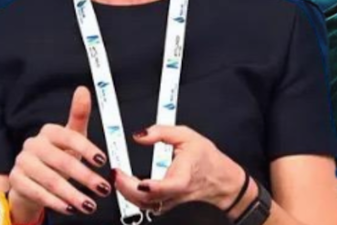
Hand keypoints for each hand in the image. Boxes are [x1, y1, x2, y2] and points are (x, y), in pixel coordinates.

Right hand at [7, 87, 109, 220]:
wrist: (32, 179)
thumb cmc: (56, 158)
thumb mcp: (72, 138)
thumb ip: (79, 116)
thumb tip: (83, 90)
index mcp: (48, 131)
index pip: (68, 136)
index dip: (86, 148)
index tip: (102, 160)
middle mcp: (33, 144)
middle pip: (61, 161)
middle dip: (85, 177)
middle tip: (102, 188)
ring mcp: (22, 162)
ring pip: (50, 180)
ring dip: (72, 194)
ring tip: (89, 205)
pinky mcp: (16, 180)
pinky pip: (37, 192)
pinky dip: (56, 203)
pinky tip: (69, 208)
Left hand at [113, 125, 247, 217]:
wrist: (220, 177)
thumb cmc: (205, 157)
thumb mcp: (186, 135)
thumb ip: (161, 131)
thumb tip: (139, 134)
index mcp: (185, 174)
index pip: (171, 185)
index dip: (155, 187)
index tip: (140, 182)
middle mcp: (177, 191)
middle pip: (151, 199)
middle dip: (129, 189)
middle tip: (116, 174)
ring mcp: (170, 200)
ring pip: (146, 205)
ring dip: (127, 193)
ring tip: (117, 177)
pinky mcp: (165, 203)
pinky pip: (146, 205)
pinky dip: (132, 196)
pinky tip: (124, 185)